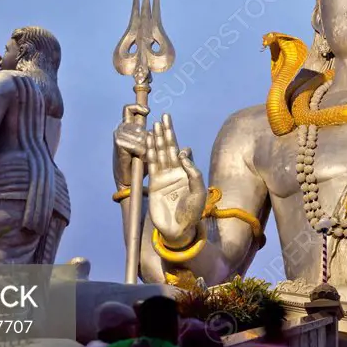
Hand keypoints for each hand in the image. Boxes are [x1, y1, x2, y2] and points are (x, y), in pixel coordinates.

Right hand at [114, 104, 149, 160]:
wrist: (129, 178)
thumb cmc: (140, 163)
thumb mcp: (148, 146)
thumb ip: (150, 136)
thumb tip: (153, 130)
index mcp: (128, 127)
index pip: (129, 109)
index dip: (138, 107)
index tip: (148, 111)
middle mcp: (121, 129)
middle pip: (138, 125)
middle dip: (146, 137)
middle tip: (146, 148)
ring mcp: (118, 136)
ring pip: (139, 134)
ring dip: (144, 145)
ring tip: (143, 154)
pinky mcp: (118, 144)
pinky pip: (135, 144)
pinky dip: (140, 150)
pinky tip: (140, 156)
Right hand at [146, 114, 206, 247]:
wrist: (179, 228)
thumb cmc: (192, 212)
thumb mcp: (199, 191)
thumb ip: (193, 172)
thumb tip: (183, 154)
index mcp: (186, 172)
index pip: (180, 151)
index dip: (176, 140)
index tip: (172, 132)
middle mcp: (174, 172)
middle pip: (169, 148)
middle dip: (166, 133)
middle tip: (163, 117)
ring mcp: (163, 177)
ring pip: (159, 154)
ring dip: (156, 140)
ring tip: (154, 125)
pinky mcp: (154, 184)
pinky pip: (151, 165)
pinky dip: (149, 153)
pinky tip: (147, 142)